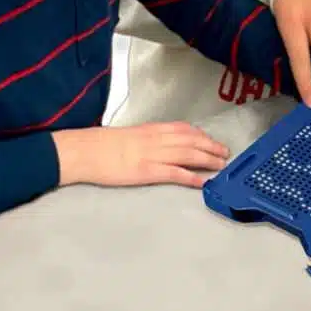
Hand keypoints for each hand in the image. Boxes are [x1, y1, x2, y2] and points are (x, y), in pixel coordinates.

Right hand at [53, 122, 229, 188]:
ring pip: (188, 154)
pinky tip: (201, 181)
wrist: (86, 150)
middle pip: (191, 140)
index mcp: (151, 129)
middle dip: (210, 146)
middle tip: (225, 152)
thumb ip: (146, 138)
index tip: (211, 140)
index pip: (183, 128)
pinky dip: (191, 177)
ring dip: (207, 159)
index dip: (201, 135)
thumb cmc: (102, 144)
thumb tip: (158, 143)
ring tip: (220, 165)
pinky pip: (175, 173)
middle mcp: (156, 138)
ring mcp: (153, 154)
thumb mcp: (129, 135)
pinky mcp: (147, 171)